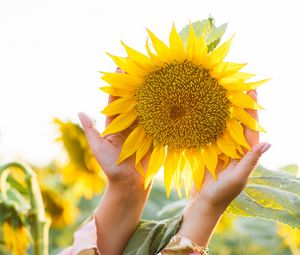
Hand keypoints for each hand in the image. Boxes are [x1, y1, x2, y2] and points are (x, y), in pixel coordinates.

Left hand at [78, 68, 149, 254]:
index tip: (118, 69)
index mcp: (114, 124)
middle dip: (134, 83)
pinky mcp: (153, 135)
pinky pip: (157, 120)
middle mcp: (129, 123)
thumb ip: (91, 129)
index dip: (116, 85)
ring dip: (148, 92)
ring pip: (145, 107)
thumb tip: (79, 111)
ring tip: (152, 75)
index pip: (115, 100)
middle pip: (131, 100)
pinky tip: (165, 95)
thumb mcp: (98, 147)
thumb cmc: (111, 167)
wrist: (129, 184)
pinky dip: (160, 108)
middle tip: (137, 65)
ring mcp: (142, 129)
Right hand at [179, 90, 270, 246]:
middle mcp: (235, 149)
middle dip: (240, 106)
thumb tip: (268, 143)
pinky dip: (210, 122)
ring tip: (223, 94)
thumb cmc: (223, 194)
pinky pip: (211, 134)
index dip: (253, 111)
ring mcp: (222, 149)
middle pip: (239, 123)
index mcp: (246, 154)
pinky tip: (207, 111)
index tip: (253, 92)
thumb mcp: (238, 178)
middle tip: (237, 86)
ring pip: (225, 126)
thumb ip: (250, 161)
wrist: (204, 202)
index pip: (252, 128)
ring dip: (225, 111)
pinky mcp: (209, 151)